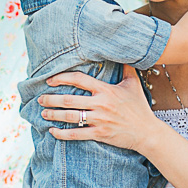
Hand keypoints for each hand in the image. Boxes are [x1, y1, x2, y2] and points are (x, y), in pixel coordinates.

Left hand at [40, 66, 160, 151]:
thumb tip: (123, 52)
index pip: (79, 80)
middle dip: (51, 99)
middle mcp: (101, 104)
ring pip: (70, 117)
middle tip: (40, 98)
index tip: (50, 80)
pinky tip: (53, 132)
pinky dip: (62, 134)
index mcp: (106, 90)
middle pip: (69, 99)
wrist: (147, 132)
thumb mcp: (134, 85)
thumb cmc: (139, 108)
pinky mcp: (100, 134)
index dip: (62, 78)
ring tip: (43, 113)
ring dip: (53, 115)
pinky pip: (76, 134)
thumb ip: (127, 68)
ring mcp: (99, 120)